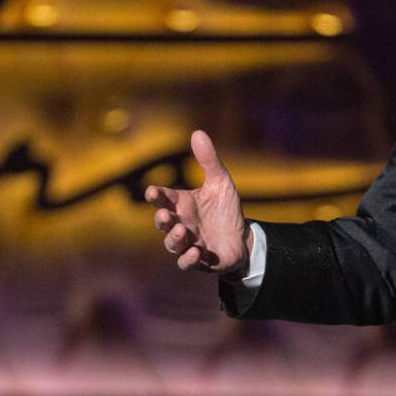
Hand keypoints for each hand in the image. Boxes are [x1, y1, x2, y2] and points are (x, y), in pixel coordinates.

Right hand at [145, 130, 251, 274]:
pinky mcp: (202, 261)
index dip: (156, 196)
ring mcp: (189, 244)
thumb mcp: (220, 182)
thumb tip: (197, 132)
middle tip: (163, 216)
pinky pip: (188, 263)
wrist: (242, 237)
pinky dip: (189, 259)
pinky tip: (197, 252)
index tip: (153, 192)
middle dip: (161, 220)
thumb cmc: (224, 209)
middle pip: (163, 224)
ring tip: (182, 231)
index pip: (164, 199)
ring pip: (173, 244)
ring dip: (174, 239)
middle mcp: (181, 224)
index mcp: (182, 205)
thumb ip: (208, 161)